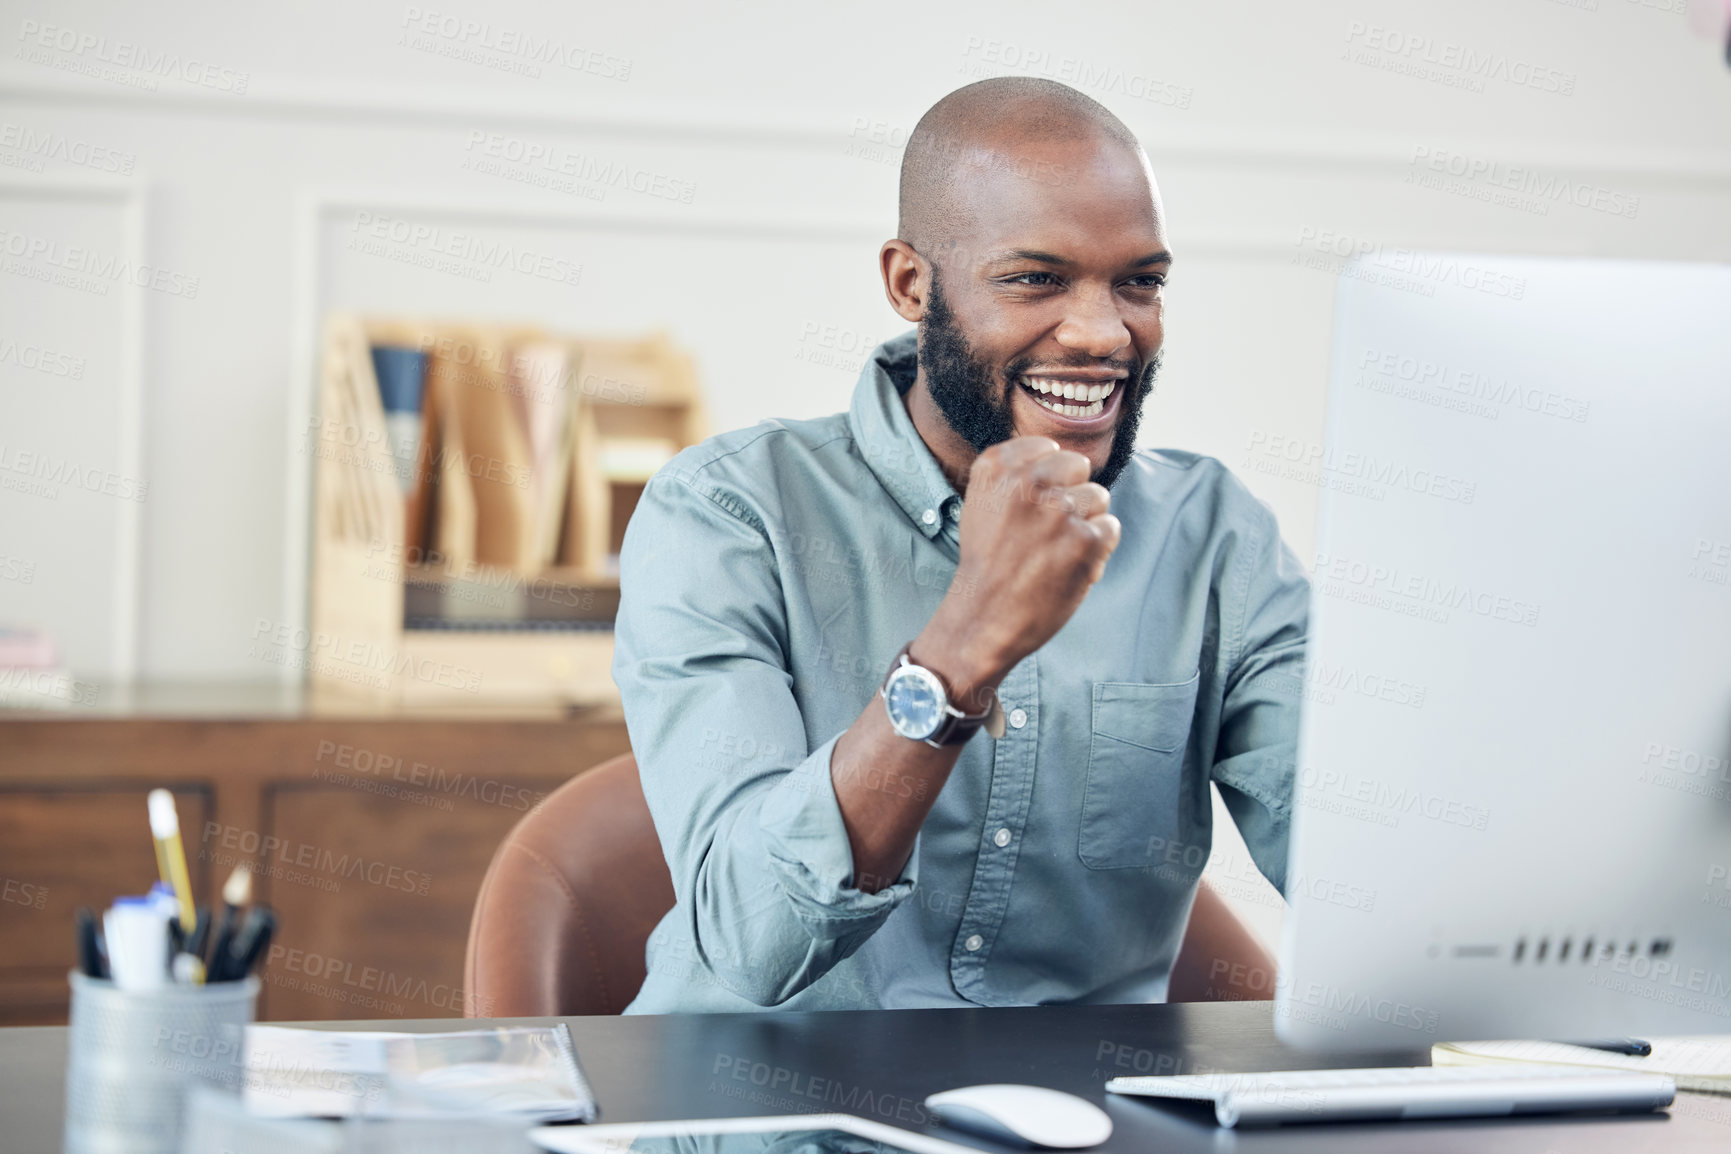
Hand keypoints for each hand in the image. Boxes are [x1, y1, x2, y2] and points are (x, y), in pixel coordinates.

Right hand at [916, 437, 1121, 699]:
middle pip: (1078, 465)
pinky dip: (1097, 549)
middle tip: (1047, 530)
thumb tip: (1059, 456)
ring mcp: (1059, 509)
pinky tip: (1070, 566)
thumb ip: (1014, 473)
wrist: (984, 618)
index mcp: (997, 468)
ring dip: (1085, 522)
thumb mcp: (980, 504)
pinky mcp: (1085, 539)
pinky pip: (1110, 528)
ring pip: (1098, 496)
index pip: (1047, 448)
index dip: (1046, 479)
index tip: (1031, 506)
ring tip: (1056, 550)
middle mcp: (1028, 482)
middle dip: (1070, 493)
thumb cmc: (987, 564)